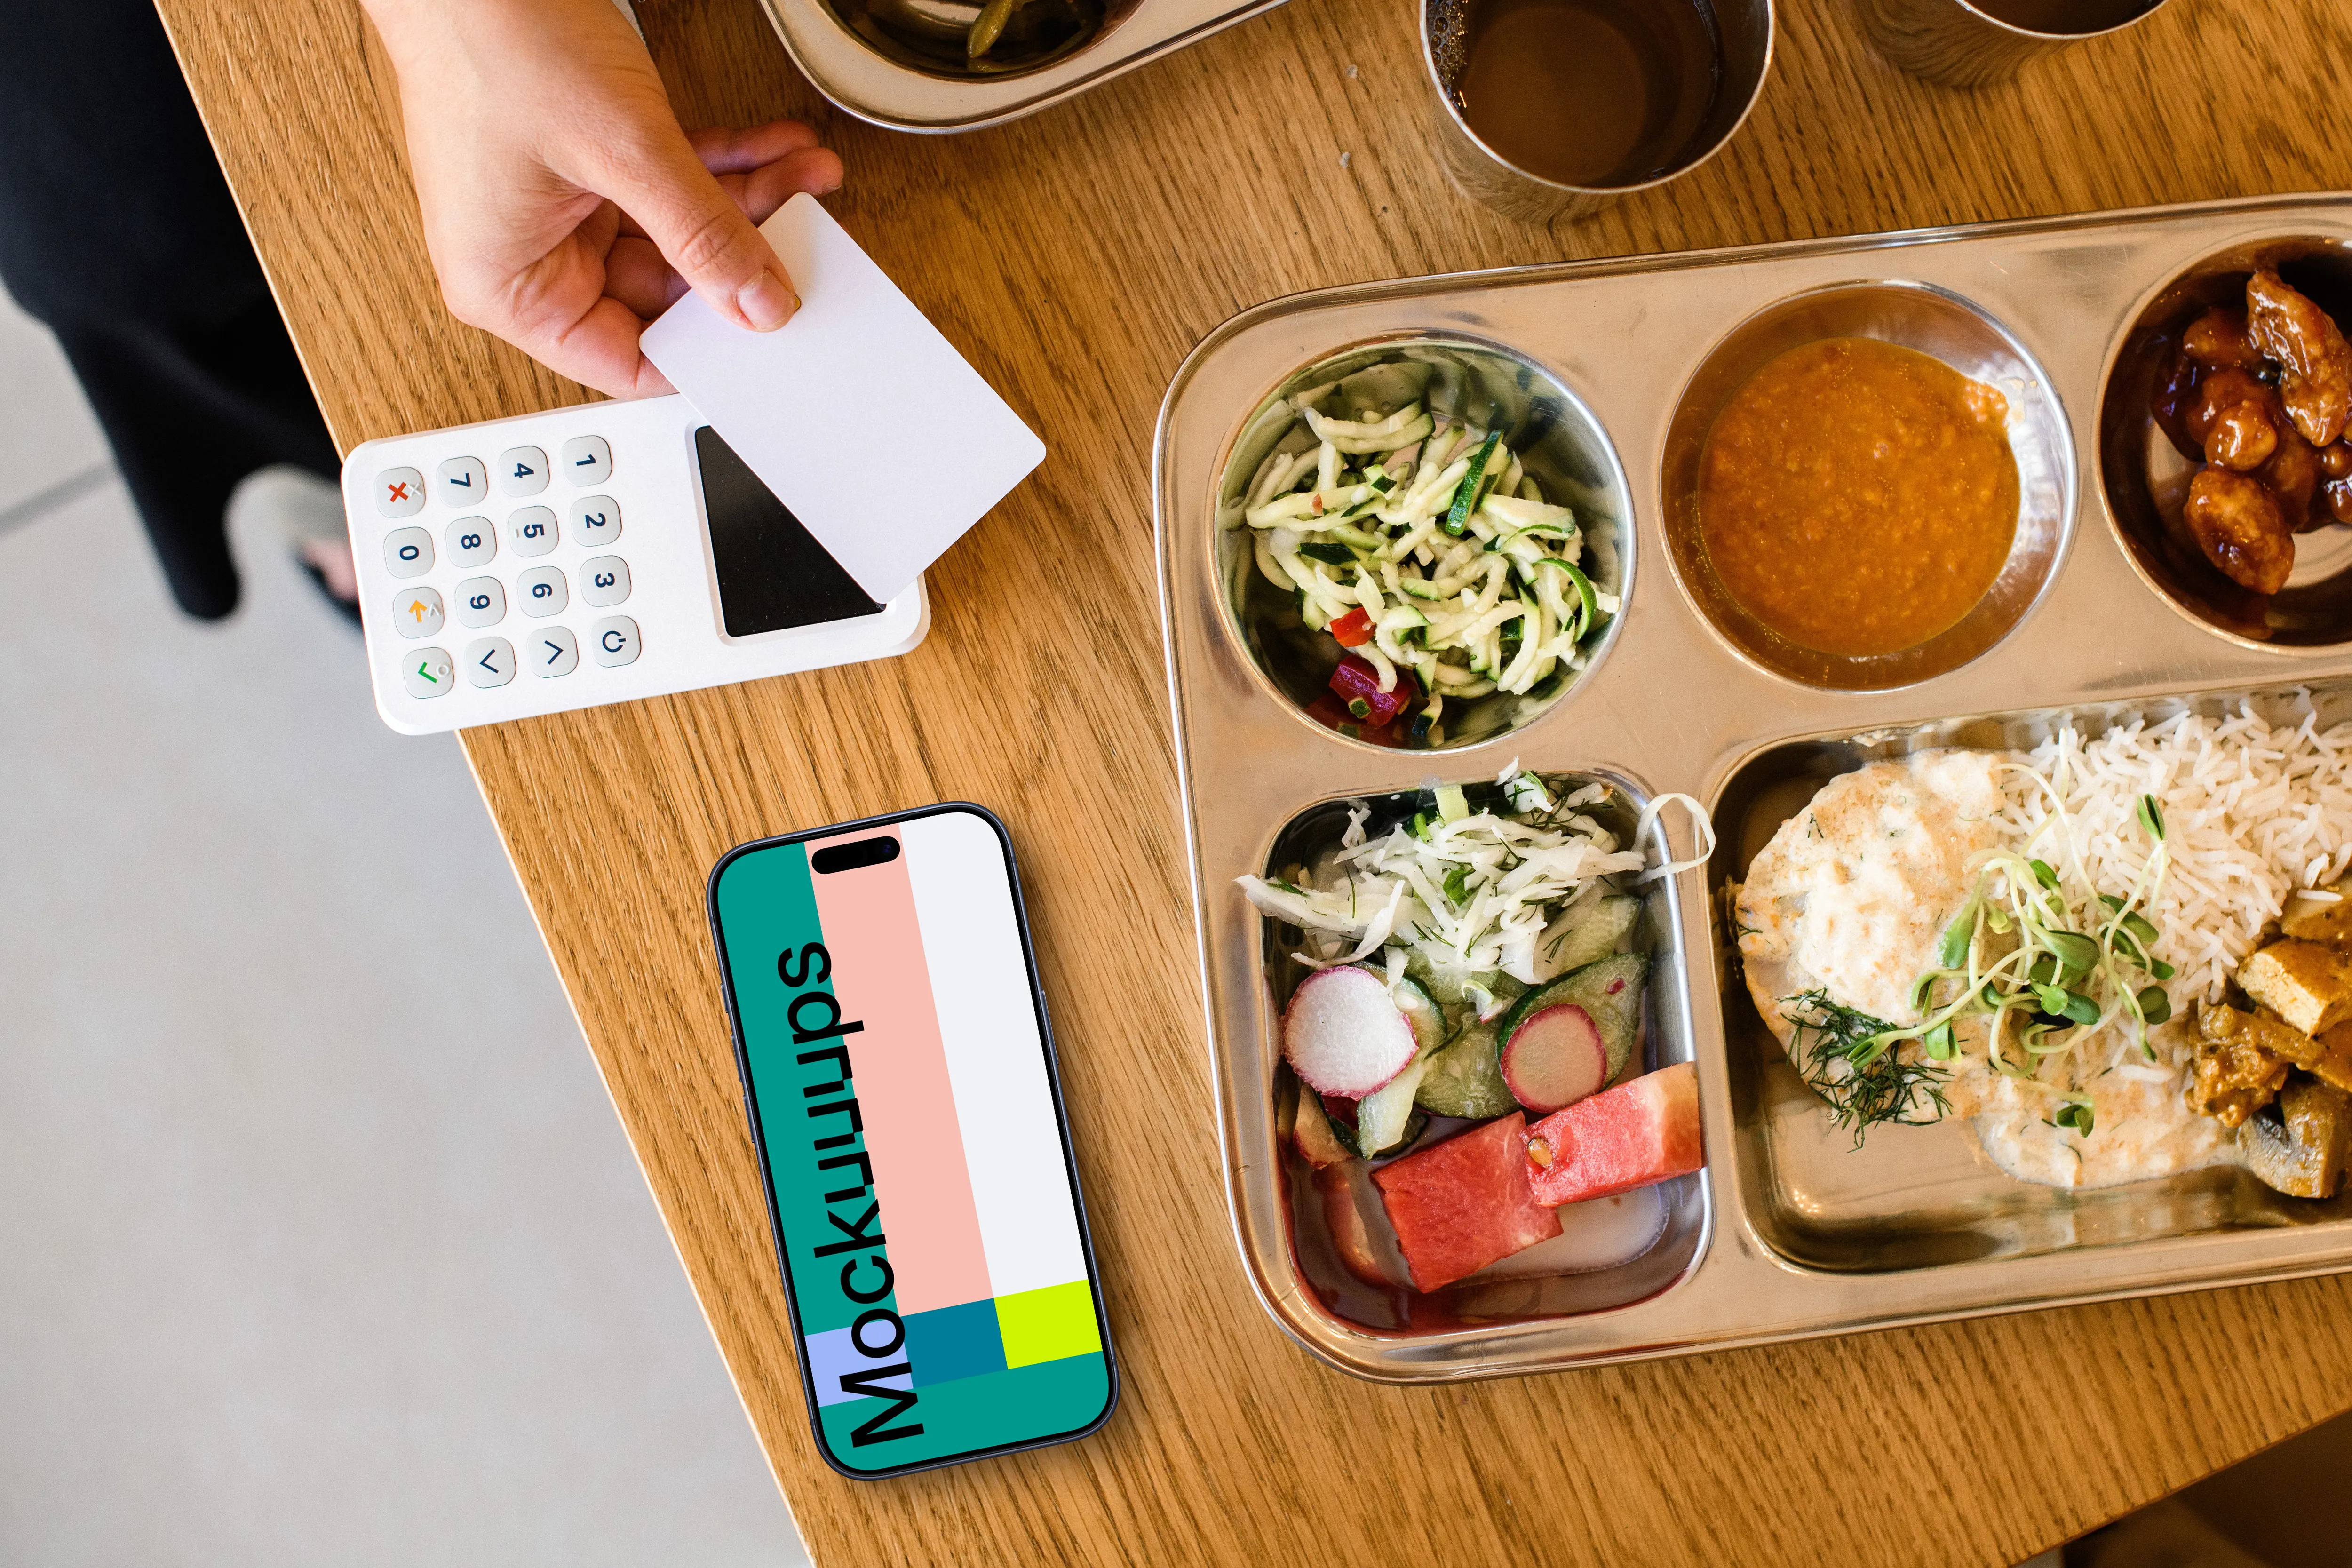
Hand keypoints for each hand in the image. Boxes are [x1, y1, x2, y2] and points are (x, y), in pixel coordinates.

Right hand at [362, 0, 843, 396]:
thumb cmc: (494, 40)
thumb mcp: (623, 152)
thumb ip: (702, 234)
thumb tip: (760, 303)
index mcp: (510, 290)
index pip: (628, 362)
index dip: (707, 354)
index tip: (774, 338)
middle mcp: (531, 259)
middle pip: (665, 294)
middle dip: (744, 257)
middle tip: (808, 242)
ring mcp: (561, 210)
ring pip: (678, 233)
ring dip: (749, 203)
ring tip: (806, 180)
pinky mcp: (587, 163)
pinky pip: (668, 184)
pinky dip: (724, 165)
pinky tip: (778, 152)